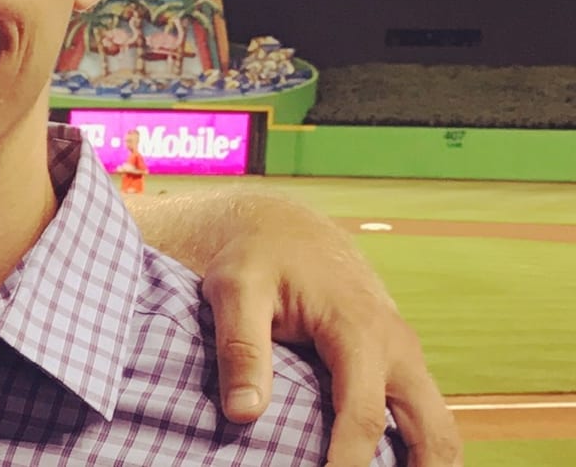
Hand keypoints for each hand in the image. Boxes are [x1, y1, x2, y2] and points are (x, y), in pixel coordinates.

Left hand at [135, 190, 460, 465]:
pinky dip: (416, 452)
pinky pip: (424, 419)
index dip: (348, 462)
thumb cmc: (258, 259)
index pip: (364, 415)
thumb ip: (241, 347)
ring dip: (426, 466)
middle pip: (433, 432)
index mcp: (360, 329)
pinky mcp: (401, 367)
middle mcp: (398, 347)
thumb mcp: (234, 290)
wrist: (288, 231)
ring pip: (440, 429)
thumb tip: (244, 413)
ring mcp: (407, 358)